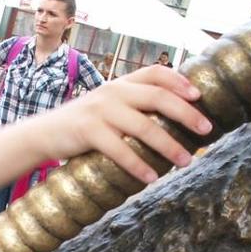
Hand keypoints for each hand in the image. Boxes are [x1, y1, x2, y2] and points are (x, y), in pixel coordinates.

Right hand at [24, 65, 211, 184]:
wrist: (44, 134)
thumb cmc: (84, 125)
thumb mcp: (108, 106)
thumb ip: (134, 106)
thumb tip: (174, 117)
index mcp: (120, 84)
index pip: (155, 73)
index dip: (179, 81)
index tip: (199, 95)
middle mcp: (112, 92)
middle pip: (158, 97)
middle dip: (186, 113)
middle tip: (206, 129)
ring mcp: (100, 111)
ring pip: (144, 126)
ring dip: (169, 145)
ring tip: (186, 160)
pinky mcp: (88, 131)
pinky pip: (120, 150)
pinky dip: (139, 165)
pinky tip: (153, 178)